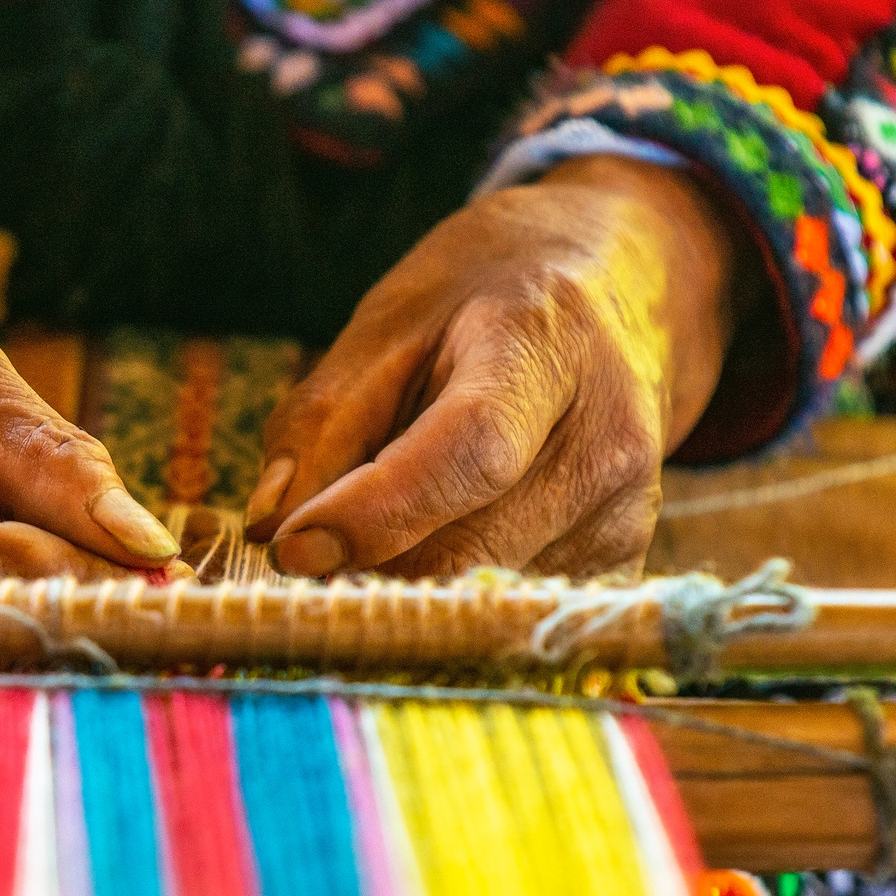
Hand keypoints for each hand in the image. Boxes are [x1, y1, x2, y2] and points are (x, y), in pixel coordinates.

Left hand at [246, 156, 757, 578]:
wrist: (617, 287)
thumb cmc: (483, 302)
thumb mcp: (389, 323)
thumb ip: (322, 421)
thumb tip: (269, 526)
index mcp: (546, 352)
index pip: (470, 453)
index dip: (376, 513)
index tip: (291, 549)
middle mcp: (606, 442)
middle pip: (470, 549)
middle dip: (367, 571)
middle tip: (297, 562)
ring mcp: (625, 513)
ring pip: (481, 593)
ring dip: (404, 584)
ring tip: (377, 527)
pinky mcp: (622, 562)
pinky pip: (508, 608)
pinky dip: (449, 592)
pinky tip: (434, 541)